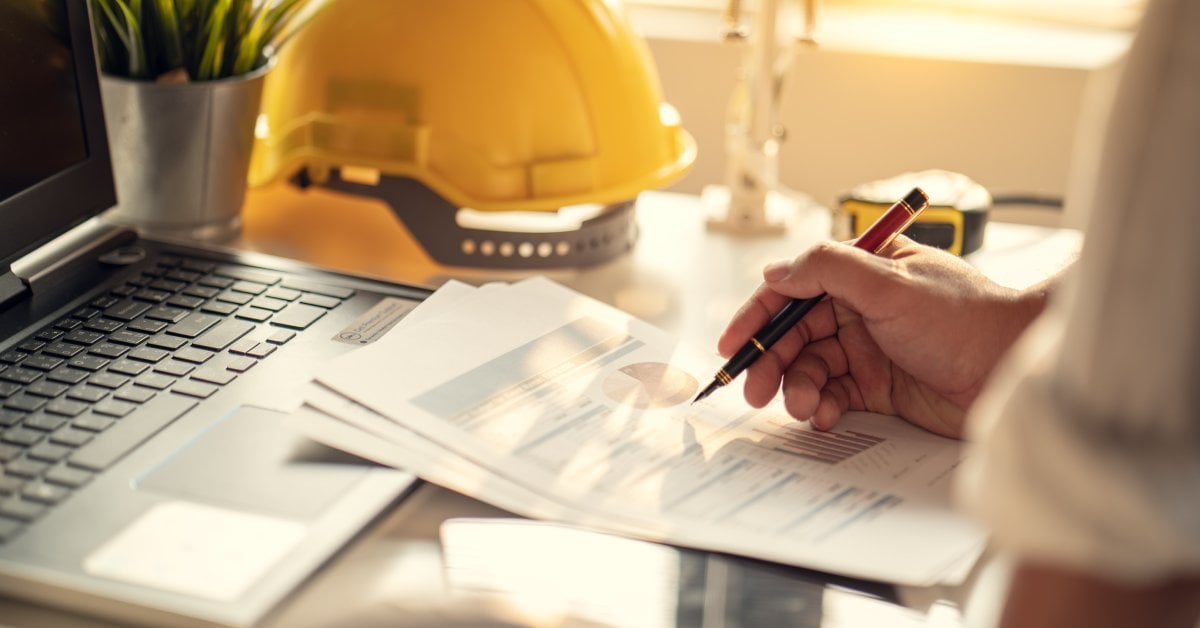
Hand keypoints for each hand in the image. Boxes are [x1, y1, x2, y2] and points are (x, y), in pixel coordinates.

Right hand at [717, 236, 1048, 437]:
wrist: (1014, 368)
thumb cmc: (966, 317)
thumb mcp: (890, 282)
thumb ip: (827, 269)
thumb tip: (775, 270)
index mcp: (860, 273)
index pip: (793, 289)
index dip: (758, 317)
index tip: (733, 344)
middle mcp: (859, 309)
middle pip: (794, 334)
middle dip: (771, 362)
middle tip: (754, 389)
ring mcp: (867, 349)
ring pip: (810, 368)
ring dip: (798, 388)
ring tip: (804, 406)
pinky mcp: (878, 388)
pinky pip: (833, 396)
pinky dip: (823, 407)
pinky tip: (826, 415)